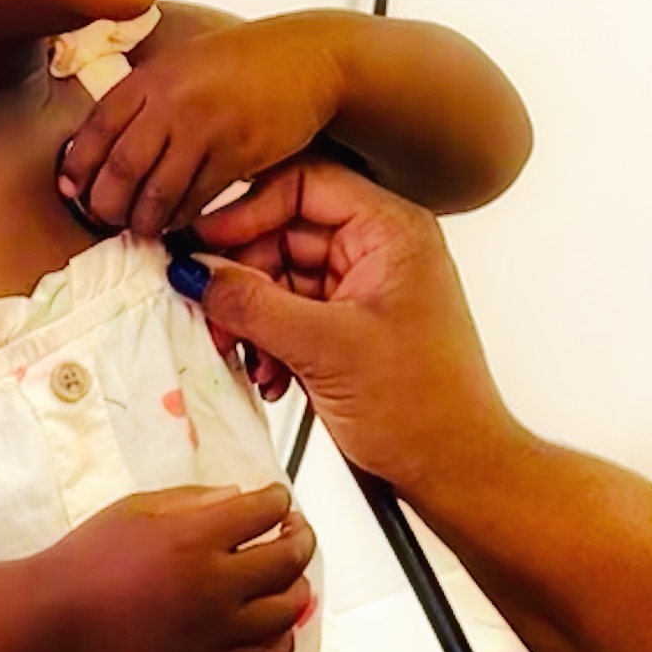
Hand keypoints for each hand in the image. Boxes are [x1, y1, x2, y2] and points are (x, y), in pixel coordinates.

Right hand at [45, 481, 313, 651]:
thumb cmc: (91, 556)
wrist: (59, 618)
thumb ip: (196, 500)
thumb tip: (241, 496)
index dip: (279, 499)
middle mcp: (214, 586)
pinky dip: (283, 637)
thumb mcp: (138, 508)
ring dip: (298, 584)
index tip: (276, 499)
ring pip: (288, 609)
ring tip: (286, 573)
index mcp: (196, 539)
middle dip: (300, 536)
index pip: (267, 511)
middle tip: (294, 530)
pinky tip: (274, 620)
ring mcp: (215, 630)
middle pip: (288, 559)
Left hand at [58, 15, 348, 240]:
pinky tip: (175, 221)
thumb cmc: (244, 62)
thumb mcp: (181, 62)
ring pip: (156, 192)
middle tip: (104, 217)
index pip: (96, 129)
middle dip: (105, 203)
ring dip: (142, 218)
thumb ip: (144, 95)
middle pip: (120, 168)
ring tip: (139, 226)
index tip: (72, 190)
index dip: (78, 167)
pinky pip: (196, 199)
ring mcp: (205, 130)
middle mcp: (172, 103)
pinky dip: (179, 217)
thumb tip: (104, 140)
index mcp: (151, 77)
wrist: (305, 60)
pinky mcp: (236, 155)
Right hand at [188, 162, 523, 503]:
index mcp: (392, 231)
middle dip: (242, 276)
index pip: (305, 184)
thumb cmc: (425, 409)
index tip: (202, 243)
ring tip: (241, 352)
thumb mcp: (325, 348)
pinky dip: (269, 340)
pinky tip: (267, 374)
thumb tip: (197, 272)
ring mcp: (364, 287)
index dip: (247, 209)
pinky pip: (291, 312)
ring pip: (281, 276)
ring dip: (252, 316)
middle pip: (284, 231)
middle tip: (210, 310)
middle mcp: (379, 249)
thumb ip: (254, 303)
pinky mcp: (350, 325)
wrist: (454, 468)